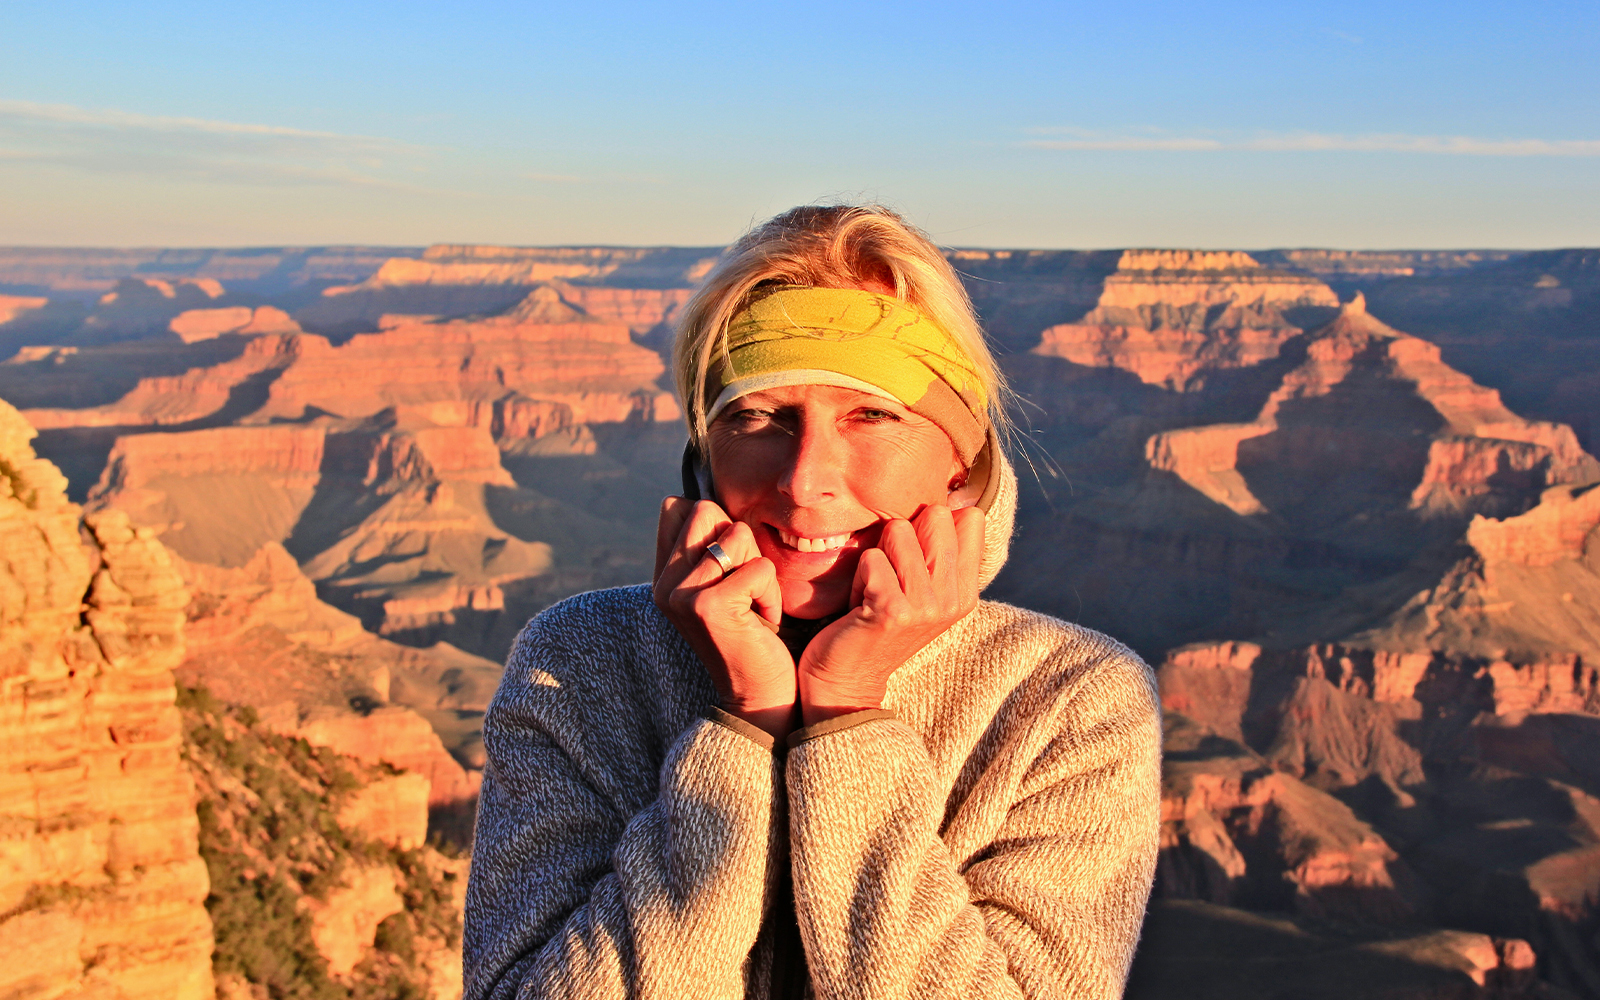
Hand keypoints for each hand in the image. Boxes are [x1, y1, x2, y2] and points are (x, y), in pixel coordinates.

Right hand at [653, 496, 796, 739]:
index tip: (729, 572)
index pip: (677, 507)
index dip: (715, 527)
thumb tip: (706, 501)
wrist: (759, 697)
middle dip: (740, 543)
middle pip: (706, 510)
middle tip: (744, 588)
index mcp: (663, 576)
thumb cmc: (752, 636)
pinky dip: (772, 594)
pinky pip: (761, 568)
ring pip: (738, 534)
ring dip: (760, 570)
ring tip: (753, 607)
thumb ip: (708, 548)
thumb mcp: (722, 586)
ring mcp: (682, 594)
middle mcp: (664, 583)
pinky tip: (763, 622)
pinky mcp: (708, 606)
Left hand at [797, 505, 984, 726]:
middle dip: (902, 535)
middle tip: (891, 576)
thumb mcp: (921, 590)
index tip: (915, 560)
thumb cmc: (877, 623)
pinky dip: (857, 576)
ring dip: (877, 557)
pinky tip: (859, 605)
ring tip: (874, 590)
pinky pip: (871, 557)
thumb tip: (956, 497)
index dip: (932, 525)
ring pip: (899, 530)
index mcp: (966, 591)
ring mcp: (925, 605)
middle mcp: (952, 598)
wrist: (847, 680)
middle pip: (935, 515)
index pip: (970, 518)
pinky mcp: (892, 609)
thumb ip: (939, 552)